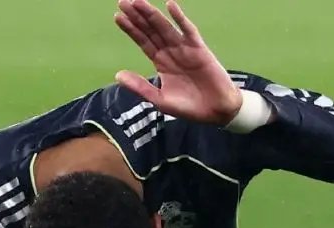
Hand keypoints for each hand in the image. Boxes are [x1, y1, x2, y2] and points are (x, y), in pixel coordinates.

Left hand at [114, 0, 242, 125]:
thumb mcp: (160, 100)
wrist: (216, 111)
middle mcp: (171, 52)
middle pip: (151, 31)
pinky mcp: (199, 49)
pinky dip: (180, 18)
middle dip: (137, 17)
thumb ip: (140, 87)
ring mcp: (184, 48)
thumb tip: (118, 75)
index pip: (143, 41)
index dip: (131, 29)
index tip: (117, 16)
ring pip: (165, 27)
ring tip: (138, 2)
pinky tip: (170, 6)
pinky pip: (188, 30)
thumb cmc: (189, 107)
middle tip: (123, 2)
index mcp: (161, 62)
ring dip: (152, 14)